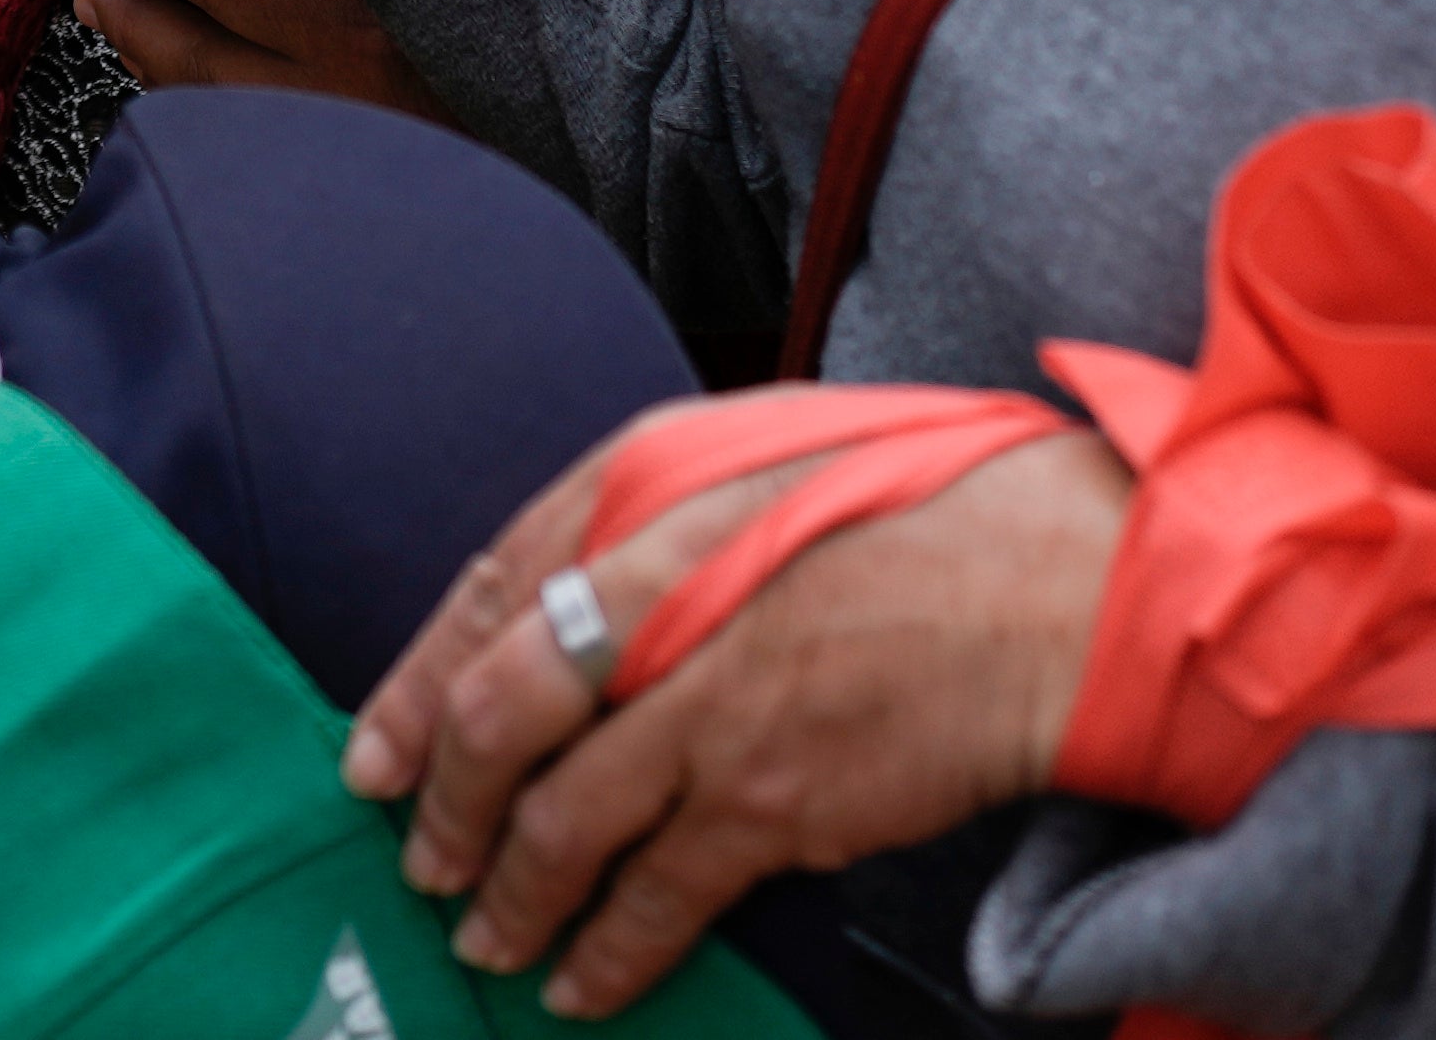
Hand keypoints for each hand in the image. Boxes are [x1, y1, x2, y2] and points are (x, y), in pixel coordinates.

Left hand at [350, 420, 1128, 1020]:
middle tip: (418, 859)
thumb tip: (563, 601)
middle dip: (445, 805)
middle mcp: (656, 595)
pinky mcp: (772, 802)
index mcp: (644, 491)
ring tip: (484, 938)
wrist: (1059, 586)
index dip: (417, 688)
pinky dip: (607, 952)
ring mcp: (710, 707)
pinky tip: (580, 985)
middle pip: (500, 717)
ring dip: (508, 897)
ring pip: (562, 826)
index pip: (486, 593)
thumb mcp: (761, 451)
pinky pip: (658, 898)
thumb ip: (648, 516)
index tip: (376, 755)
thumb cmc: (922, 505)